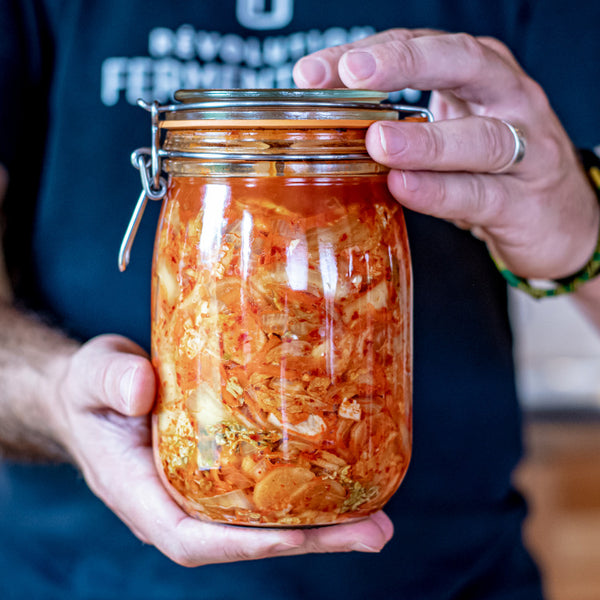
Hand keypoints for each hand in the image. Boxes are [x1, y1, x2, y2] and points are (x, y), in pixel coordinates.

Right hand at [51, 334, 392, 565]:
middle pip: (244, 540)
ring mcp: (203, 490)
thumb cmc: (93, 389)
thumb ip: (109, 379)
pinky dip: (305, 493)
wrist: (101, 391)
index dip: (242, 546)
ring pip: (262, 521)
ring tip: (377, 516)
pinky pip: (263, 490)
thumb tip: (141, 388)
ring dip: (322, 523)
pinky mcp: (222, 469)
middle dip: (309, 540)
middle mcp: (177, 502)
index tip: (295, 537)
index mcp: (139, 493)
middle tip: (373, 532)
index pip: (189, 538)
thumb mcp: (91, 374)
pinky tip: (345, 480)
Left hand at [293, 29, 598, 279]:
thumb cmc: (492, 170)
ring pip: (478, 137)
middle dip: (404, 64)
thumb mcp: (450, 133)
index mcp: (478, 75)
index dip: (368, 55)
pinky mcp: (524, 202)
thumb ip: (401, 124)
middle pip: (460, 64)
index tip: (312, 72)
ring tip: (378, 142)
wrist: (559, 221)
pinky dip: (440, 191)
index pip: (420, 48)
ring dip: (425, 139)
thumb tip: (328, 127)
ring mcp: (524, 150)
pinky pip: (481, 193)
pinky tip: (404, 187)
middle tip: (353, 74)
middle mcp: (506, 99)